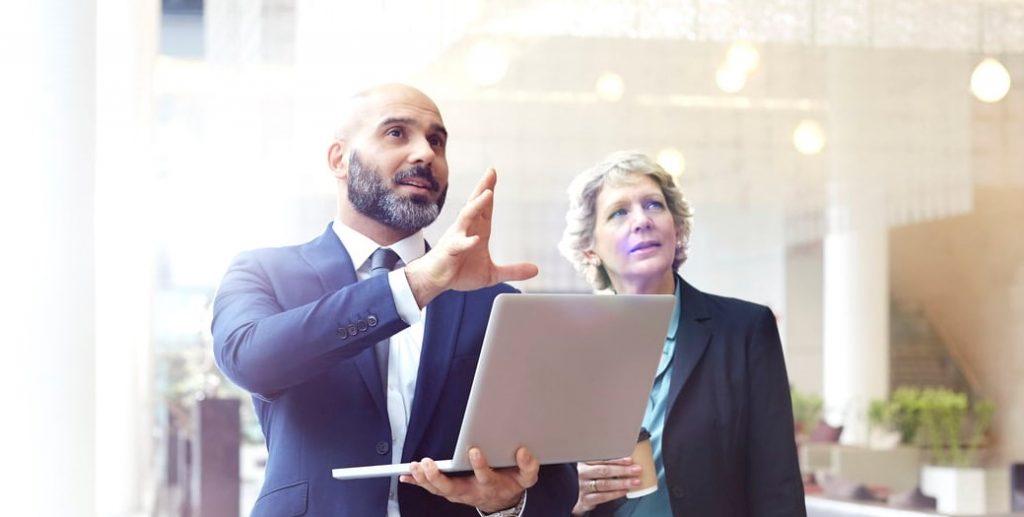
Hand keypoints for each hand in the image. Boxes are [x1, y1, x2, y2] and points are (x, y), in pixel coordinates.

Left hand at [399, 447, 537, 512]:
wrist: (502, 502)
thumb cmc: (511, 483)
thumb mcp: (526, 478)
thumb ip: (528, 466)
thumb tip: (523, 452)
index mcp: (490, 485)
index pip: (484, 476)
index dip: (479, 465)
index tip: (473, 450)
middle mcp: (471, 491)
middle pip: (452, 489)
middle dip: (438, 478)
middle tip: (428, 464)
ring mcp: (458, 493)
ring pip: (438, 490)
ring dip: (425, 479)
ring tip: (415, 466)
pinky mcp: (449, 492)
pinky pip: (432, 488)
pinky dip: (418, 482)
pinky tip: (406, 476)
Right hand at [404, 168, 537, 306]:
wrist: (436, 280)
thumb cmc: (460, 271)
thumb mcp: (491, 274)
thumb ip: (512, 270)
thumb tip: (535, 269)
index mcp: (478, 230)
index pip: (485, 207)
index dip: (489, 189)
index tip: (493, 173)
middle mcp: (466, 229)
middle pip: (475, 204)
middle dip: (483, 188)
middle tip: (491, 172)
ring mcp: (456, 238)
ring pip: (466, 217)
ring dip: (477, 205)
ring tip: (487, 194)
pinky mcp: (449, 251)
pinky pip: (458, 244)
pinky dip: (466, 241)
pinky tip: (475, 239)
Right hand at [571, 458, 642, 515]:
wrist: (577, 495)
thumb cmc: (591, 478)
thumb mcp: (594, 466)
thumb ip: (606, 461)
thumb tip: (629, 457)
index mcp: (585, 461)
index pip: (602, 458)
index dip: (617, 459)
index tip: (630, 460)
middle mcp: (583, 472)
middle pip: (604, 470)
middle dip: (622, 470)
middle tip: (636, 470)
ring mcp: (583, 486)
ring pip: (604, 484)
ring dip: (622, 482)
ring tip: (634, 481)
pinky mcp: (585, 499)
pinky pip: (602, 497)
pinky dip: (615, 494)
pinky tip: (624, 491)